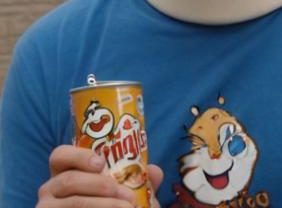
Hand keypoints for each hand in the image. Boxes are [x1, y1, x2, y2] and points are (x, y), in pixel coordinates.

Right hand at [37, 145, 163, 206]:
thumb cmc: (106, 204)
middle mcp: (49, 190)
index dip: (78, 155)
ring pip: (75, 203)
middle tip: (129, 197)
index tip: (102, 163)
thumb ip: (137, 180)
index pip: (59, 155)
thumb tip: (156, 171)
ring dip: (105, 206)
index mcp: (63, 172)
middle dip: (102, 186)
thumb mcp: (121, 192)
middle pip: (69, 180)